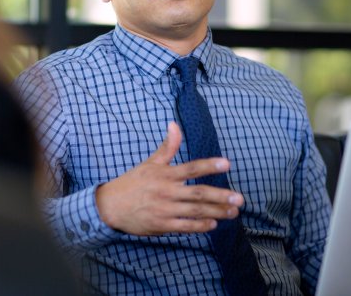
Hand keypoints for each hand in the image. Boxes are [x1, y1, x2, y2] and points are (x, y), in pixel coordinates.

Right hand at [95, 122, 244, 235]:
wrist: (110, 206)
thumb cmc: (133, 182)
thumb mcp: (150, 162)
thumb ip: (167, 146)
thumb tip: (174, 124)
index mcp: (165, 174)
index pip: (191, 168)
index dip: (209, 165)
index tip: (226, 164)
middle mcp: (166, 191)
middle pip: (198, 193)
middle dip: (220, 196)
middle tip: (239, 199)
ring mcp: (164, 209)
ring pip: (195, 211)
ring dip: (216, 212)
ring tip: (233, 212)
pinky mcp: (161, 224)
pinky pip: (184, 226)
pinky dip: (199, 226)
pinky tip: (213, 224)